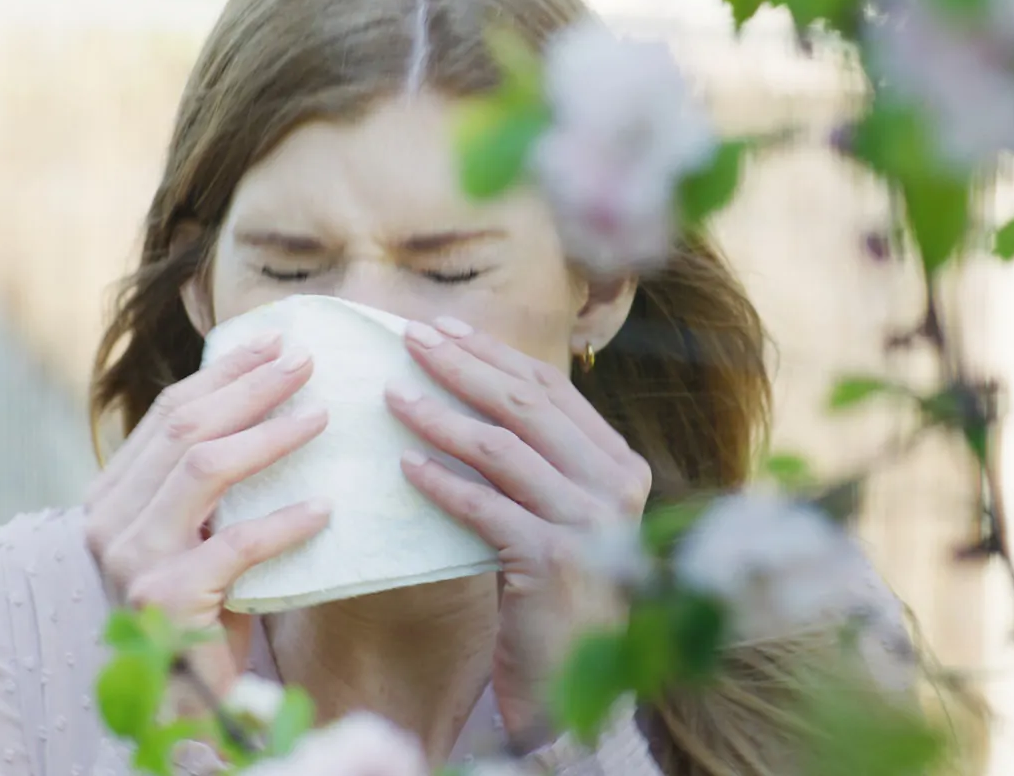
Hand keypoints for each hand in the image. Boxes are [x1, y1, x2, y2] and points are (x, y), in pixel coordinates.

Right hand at [84, 333, 331, 707]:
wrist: (188, 698)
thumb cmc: (205, 605)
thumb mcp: (197, 531)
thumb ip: (207, 479)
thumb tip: (267, 393)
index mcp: (111, 496)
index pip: (169, 413)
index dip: (224, 373)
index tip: (276, 343)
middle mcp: (109, 522)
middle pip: (185, 429)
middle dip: (250, 387)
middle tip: (307, 363)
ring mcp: (131, 560)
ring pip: (204, 469)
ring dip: (269, 436)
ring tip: (321, 418)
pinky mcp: (166, 599)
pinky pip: (235, 544)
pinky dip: (284, 522)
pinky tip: (324, 508)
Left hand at [384, 316, 651, 745]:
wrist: (571, 684)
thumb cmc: (553, 595)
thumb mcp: (559, 516)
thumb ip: (538, 461)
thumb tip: (473, 386)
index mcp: (620, 465)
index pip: (552, 390)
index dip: (496, 354)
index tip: (445, 329)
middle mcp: (615, 486)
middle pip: (527, 405)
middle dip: (463, 366)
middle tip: (409, 341)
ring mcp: (589, 523)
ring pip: (502, 448)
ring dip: (440, 416)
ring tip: (392, 397)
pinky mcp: (553, 562)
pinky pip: (484, 506)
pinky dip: (442, 482)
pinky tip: (404, 465)